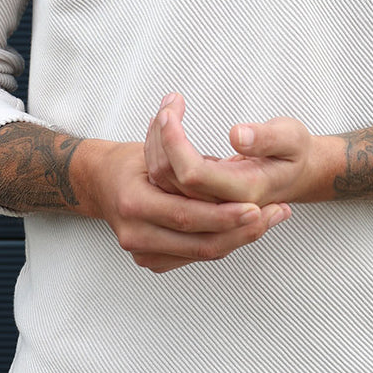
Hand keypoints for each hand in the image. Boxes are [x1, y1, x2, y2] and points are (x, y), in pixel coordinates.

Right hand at [81, 134, 289, 274]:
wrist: (98, 185)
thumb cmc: (128, 162)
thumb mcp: (149, 146)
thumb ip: (175, 142)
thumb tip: (196, 113)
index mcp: (134, 203)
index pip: (187, 215)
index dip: (224, 215)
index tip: (256, 206)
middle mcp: (136, 233)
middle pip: (200, 242)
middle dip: (242, 231)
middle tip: (274, 215)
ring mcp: (142, 251)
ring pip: (202, 253)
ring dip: (240, 238)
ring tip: (271, 219)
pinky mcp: (151, 259)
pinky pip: (194, 256)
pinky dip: (222, 242)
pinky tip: (247, 229)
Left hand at [145, 93, 336, 208]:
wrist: (297, 175)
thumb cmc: (294, 154)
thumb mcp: (292, 137)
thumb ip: (268, 137)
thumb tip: (239, 135)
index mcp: (245, 190)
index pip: (193, 174)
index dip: (174, 142)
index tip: (171, 111)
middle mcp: (222, 204)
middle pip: (170, 178)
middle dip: (161, 135)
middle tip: (169, 103)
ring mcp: (208, 205)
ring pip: (162, 181)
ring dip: (156, 141)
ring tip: (166, 108)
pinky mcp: (198, 199)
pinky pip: (166, 181)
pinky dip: (159, 151)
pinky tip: (163, 128)